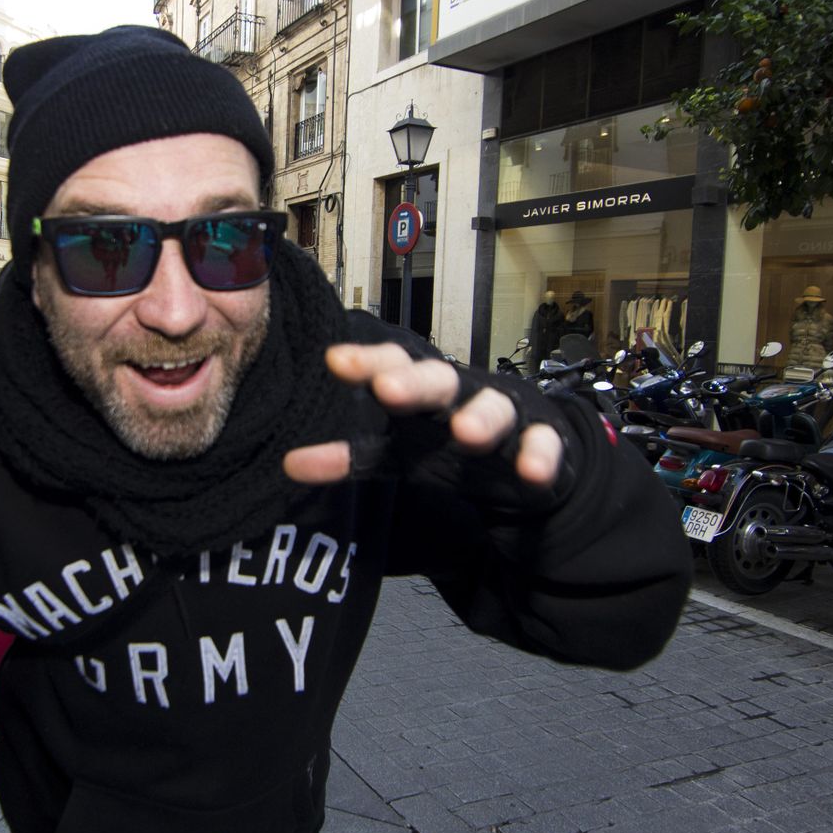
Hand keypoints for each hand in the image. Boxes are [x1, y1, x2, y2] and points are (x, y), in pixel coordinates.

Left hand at [284, 343, 563, 485]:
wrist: (524, 461)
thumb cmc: (449, 446)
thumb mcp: (400, 454)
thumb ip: (351, 457)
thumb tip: (289, 465)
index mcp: (421, 389)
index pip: (391, 366)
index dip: (367, 362)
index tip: (335, 360)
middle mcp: (461, 393)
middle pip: (437, 380)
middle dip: (414, 383)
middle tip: (387, 389)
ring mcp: (505, 414)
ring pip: (494, 408)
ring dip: (481, 418)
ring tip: (467, 433)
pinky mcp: (542, 439)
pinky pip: (543, 445)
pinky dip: (540, 456)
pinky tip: (532, 472)